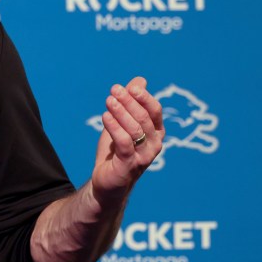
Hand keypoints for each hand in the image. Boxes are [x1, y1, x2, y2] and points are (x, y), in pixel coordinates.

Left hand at [91, 76, 163, 206]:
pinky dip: (115, 128)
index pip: (155, 111)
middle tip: (114, 89)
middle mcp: (154, 144)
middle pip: (144, 118)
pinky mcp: (129, 166)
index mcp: (155, 132)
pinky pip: (124, 143)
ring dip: (121, 113)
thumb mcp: (122, 123)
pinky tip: (105, 117)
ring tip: (108, 100)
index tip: (130, 86)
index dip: (143, 97)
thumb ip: (131, 102)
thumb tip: (140, 80)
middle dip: (129, 102)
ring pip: (135, 130)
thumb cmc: (117, 150)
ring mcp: (144, 157)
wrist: (107, 181)